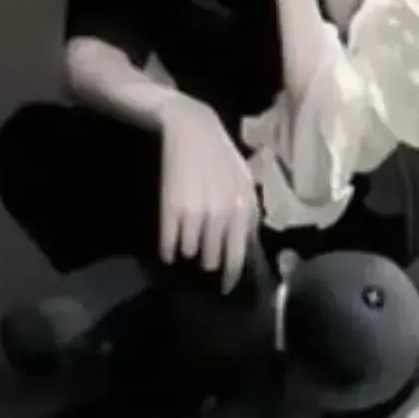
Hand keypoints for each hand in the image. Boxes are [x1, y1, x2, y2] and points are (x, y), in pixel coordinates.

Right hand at [156, 93, 257, 292]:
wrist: (192, 130)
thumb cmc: (222, 155)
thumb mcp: (245, 181)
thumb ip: (249, 212)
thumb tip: (248, 242)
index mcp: (242, 209)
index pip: (238, 255)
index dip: (232, 275)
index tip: (227, 287)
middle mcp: (221, 215)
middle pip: (213, 258)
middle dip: (211, 262)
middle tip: (206, 258)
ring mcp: (195, 214)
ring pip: (191, 252)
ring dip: (190, 251)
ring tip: (189, 239)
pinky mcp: (170, 211)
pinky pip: (169, 245)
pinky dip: (169, 249)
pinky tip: (170, 246)